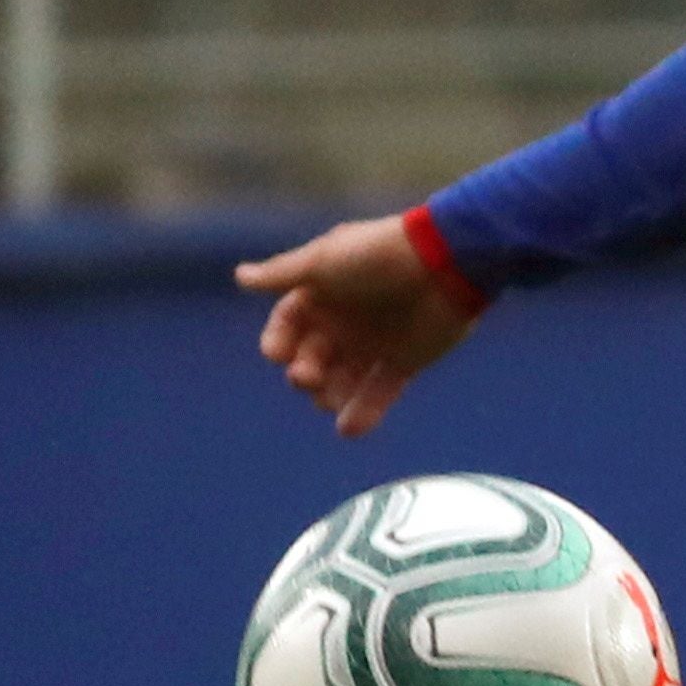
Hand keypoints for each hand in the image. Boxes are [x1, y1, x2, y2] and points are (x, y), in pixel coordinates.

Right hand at [235, 211, 476, 432]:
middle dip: (305, 371)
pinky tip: (349, 429)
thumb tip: (240, 276)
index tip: (276, 354)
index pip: (289, 323)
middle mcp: (346, 321)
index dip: (279, 340)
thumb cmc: (379, 255)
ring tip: (329, 401)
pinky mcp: (405, 362)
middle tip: (308, 376)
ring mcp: (375, 343)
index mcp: (324, 293)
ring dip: (331, 395)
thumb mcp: (324, 260)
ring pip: (342, 380)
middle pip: (312, 356)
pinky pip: (379, 392)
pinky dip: (365, 412)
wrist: (445, 263)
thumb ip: (283, 274)